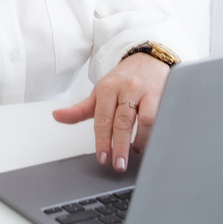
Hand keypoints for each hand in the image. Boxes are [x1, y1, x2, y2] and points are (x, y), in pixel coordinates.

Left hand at [52, 53, 169, 171]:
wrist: (147, 59)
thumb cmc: (123, 80)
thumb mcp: (99, 93)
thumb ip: (80, 109)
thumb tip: (57, 116)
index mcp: (108, 88)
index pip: (103, 118)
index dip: (102, 141)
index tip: (103, 158)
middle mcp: (127, 88)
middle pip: (122, 121)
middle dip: (119, 146)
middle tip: (118, 164)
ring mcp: (147, 90)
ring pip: (145, 118)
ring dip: (140, 139)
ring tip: (136, 152)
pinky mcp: (164, 93)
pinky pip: (161, 116)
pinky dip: (156, 132)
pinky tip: (151, 141)